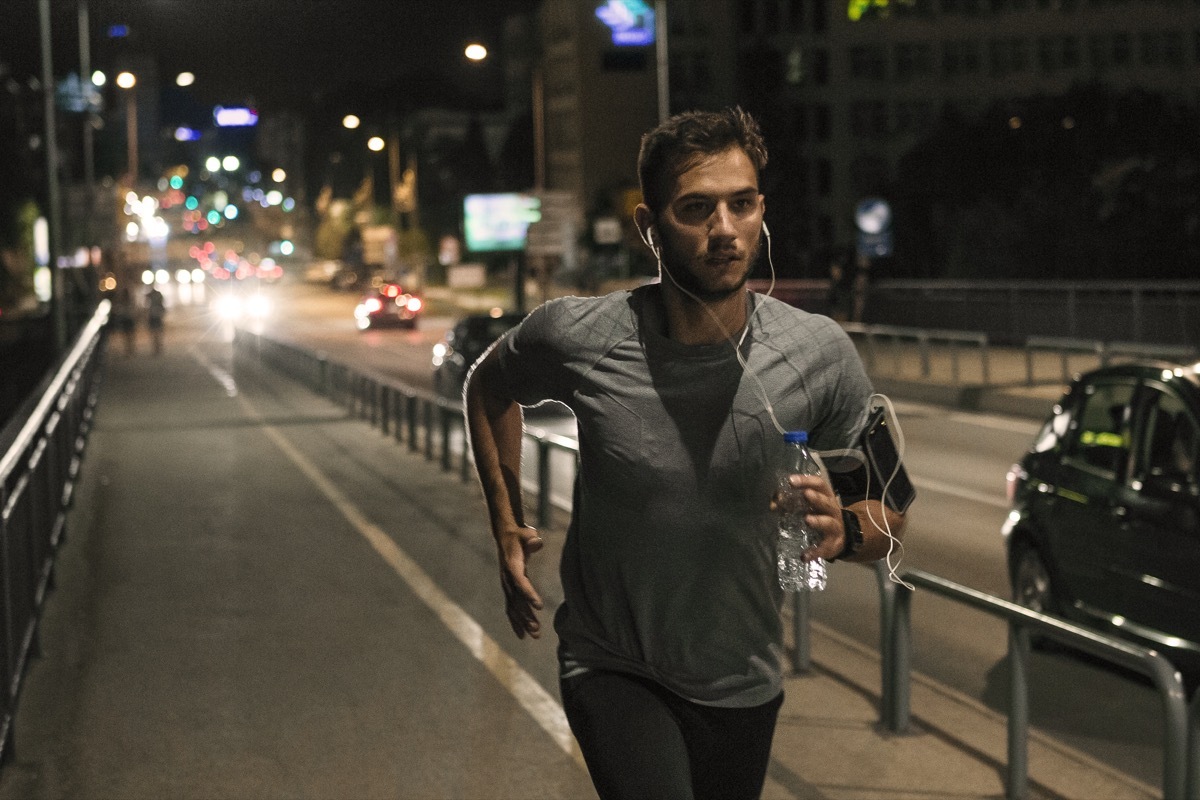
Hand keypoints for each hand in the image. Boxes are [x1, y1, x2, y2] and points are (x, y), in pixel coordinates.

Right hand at [496, 524, 544, 638]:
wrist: (506, 537)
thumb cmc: (520, 535)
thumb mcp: (526, 533)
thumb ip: (531, 538)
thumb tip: (537, 541)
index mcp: (512, 565)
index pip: (520, 582)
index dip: (528, 594)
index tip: (539, 607)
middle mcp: (507, 578)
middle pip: (516, 600)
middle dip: (526, 616)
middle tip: (537, 630)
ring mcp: (507, 585)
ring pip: (514, 607)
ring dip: (523, 622)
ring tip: (535, 635)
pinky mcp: (509, 589)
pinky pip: (511, 608)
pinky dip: (516, 621)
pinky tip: (522, 635)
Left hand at [771, 474, 844, 561]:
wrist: (842, 536)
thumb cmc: (820, 515)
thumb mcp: (809, 506)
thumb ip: (792, 502)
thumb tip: (773, 501)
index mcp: (825, 497)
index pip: (819, 484)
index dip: (806, 481)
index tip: (791, 480)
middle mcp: (832, 510)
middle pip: (826, 502)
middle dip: (816, 498)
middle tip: (806, 494)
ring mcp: (834, 527)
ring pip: (828, 523)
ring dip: (818, 521)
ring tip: (807, 520)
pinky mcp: (832, 545)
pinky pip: (823, 548)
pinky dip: (814, 552)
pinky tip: (804, 556)